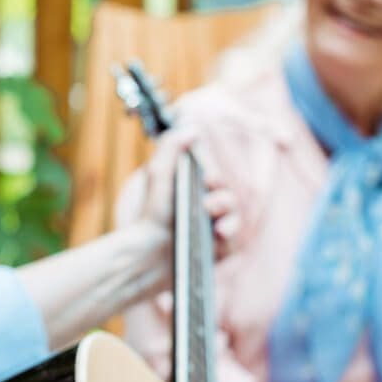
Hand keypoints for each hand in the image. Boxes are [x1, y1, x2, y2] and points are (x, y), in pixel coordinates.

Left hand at [134, 128, 239, 257]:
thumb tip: (193, 128)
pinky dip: (230, 237)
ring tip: (214, 223)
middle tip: (208, 204)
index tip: (206, 179)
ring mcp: (213, 232)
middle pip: (229, 199)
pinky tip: (219, 235)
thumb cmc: (151, 214)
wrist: (146, 252)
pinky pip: (234, 243)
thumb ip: (172, 147)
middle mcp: (206, 211)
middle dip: (223, 199)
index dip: (215, 179)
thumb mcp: (158, 175)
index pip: (216, 181)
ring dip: (228, 218)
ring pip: (235, 219)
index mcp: (194, 192)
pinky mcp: (218, 252)